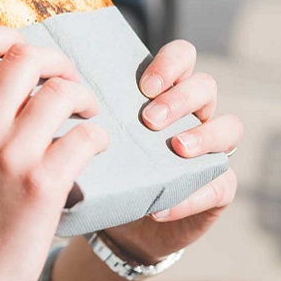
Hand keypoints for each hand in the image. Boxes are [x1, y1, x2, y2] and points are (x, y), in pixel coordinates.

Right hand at [0, 27, 107, 280]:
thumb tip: (11, 82)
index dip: (8, 36)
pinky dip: (99, 139)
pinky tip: (94, 151)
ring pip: (62, 91)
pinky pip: (86, 136)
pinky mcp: (42, 185)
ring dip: (85, 98)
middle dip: (59, 62)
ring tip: (87, 117)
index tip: (28, 59)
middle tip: (69, 85)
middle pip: (25, 55)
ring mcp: (10, 155)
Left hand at [104, 39, 241, 264]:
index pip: (182, 57)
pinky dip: (191, 196)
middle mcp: (194, 114)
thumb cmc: (107, 168)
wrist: (119, 223)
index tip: (143, 85)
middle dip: (180, 97)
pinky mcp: (218, 187)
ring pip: (229, 127)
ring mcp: (211, 149)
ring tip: (176, 148)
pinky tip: (162, 207)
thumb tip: (51, 91)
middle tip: (150, 118)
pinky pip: (220, 184)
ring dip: (203, 135)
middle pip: (206, 85)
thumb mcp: (98, 138)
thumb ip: (89, 114)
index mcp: (165, 92)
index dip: (170, 63)